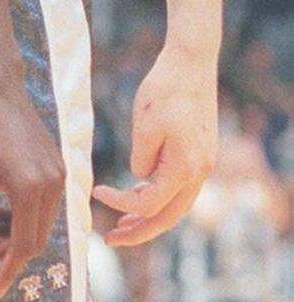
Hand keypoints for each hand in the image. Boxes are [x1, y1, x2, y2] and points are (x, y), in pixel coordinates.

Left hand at [0, 77, 65, 298]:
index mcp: (28, 186)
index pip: (23, 245)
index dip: (8, 271)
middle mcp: (52, 183)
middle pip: (37, 240)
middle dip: (11, 252)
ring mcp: (60, 174)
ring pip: (44, 225)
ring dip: (18, 233)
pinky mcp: (60, 166)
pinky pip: (48, 207)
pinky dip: (27, 216)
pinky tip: (3, 202)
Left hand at [92, 41, 217, 244]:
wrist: (192, 61)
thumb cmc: (165, 88)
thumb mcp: (145, 123)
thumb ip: (141, 158)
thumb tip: (139, 179)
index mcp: (186, 167)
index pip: (150, 204)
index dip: (121, 205)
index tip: (96, 193)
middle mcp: (200, 172)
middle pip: (169, 217)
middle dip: (139, 233)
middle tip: (110, 240)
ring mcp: (204, 164)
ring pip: (176, 205)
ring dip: (149, 217)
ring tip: (121, 226)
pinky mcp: (200, 155)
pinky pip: (179, 187)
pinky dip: (158, 196)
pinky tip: (137, 193)